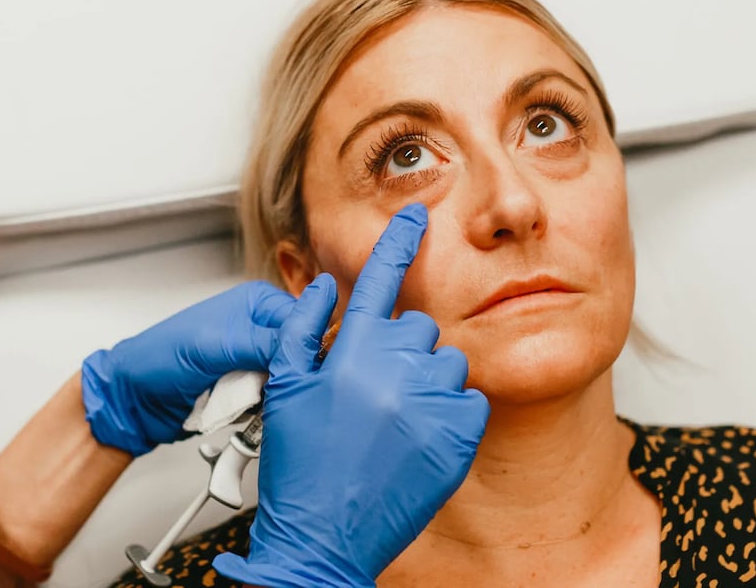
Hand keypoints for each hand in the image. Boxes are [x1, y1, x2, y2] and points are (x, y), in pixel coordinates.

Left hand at [81, 281, 293, 455]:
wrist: (133, 398)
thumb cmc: (160, 358)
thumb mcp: (217, 346)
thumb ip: (265, 342)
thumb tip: (309, 341)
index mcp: (257, 302)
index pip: (306, 320)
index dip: (309, 347)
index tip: (300, 370)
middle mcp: (260, 327)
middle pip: (301, 353)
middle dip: (290, 374)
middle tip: (270, 388)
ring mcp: (254, 358)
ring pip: (289, 379)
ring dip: (275, 395)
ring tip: (250, 400)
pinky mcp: (247, 386)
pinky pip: (272, 399)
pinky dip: (263, 409)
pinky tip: (246, 411)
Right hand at [214, 204, 489, 587]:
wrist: (324, 540)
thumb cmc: (302, 471)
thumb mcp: (285, 392)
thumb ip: (301, 331)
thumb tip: (326, 288)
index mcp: (350, 353)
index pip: (379, 280)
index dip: (399, 241)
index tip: (417, 215)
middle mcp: (395, 369)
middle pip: (418, 327)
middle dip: (401, 349)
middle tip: (376, 392)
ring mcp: (432, 400)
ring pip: (447, 361)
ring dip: (426, 380)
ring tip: (396, 420)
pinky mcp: (460, 433)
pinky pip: (469, 398)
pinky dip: (450, 411)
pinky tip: (419, 437)